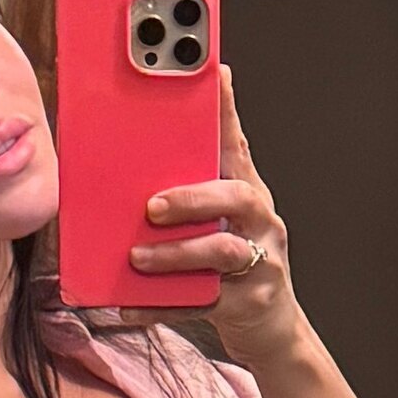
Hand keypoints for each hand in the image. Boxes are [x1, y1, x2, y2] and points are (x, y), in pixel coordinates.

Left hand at [141, 69, 306, 368]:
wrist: (271, 326)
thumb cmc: (233, 261)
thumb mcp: (218, 217)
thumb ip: (191, 182)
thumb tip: (136, 148)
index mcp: (247, 191)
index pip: (237, 144)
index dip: (227, 109)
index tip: (213, 72)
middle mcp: (261, 222)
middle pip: (238, 198)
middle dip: (194, 198)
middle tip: (152, 207)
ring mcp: (260, 263)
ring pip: (223, 253)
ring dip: (176, 254)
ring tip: (137, 258)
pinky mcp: (247, 304)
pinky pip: (201, 304)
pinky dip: (161, 305)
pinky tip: (127, 306)